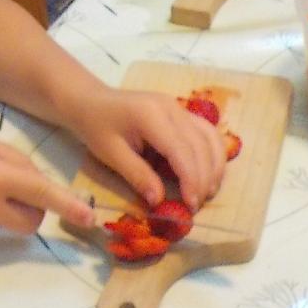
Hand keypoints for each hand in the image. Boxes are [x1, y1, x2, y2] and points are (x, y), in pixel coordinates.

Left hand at [69, 86, 225, 212]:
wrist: (92, 101)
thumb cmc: (97, 127)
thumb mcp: (111, 154)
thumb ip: (137, 175)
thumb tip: (159, 201)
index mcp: (151, 115)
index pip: (181, 150)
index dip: (191, 179)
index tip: (191, 205)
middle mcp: (171, 108)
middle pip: (200, 145)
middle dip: (204, 178)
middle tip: (196, 206)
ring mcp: (178, 108)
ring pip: (210, 137)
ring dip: (214, 166)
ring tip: (208, 193)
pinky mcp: (181, 112)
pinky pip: (206, 132)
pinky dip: (213, 153)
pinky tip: (210, 173)